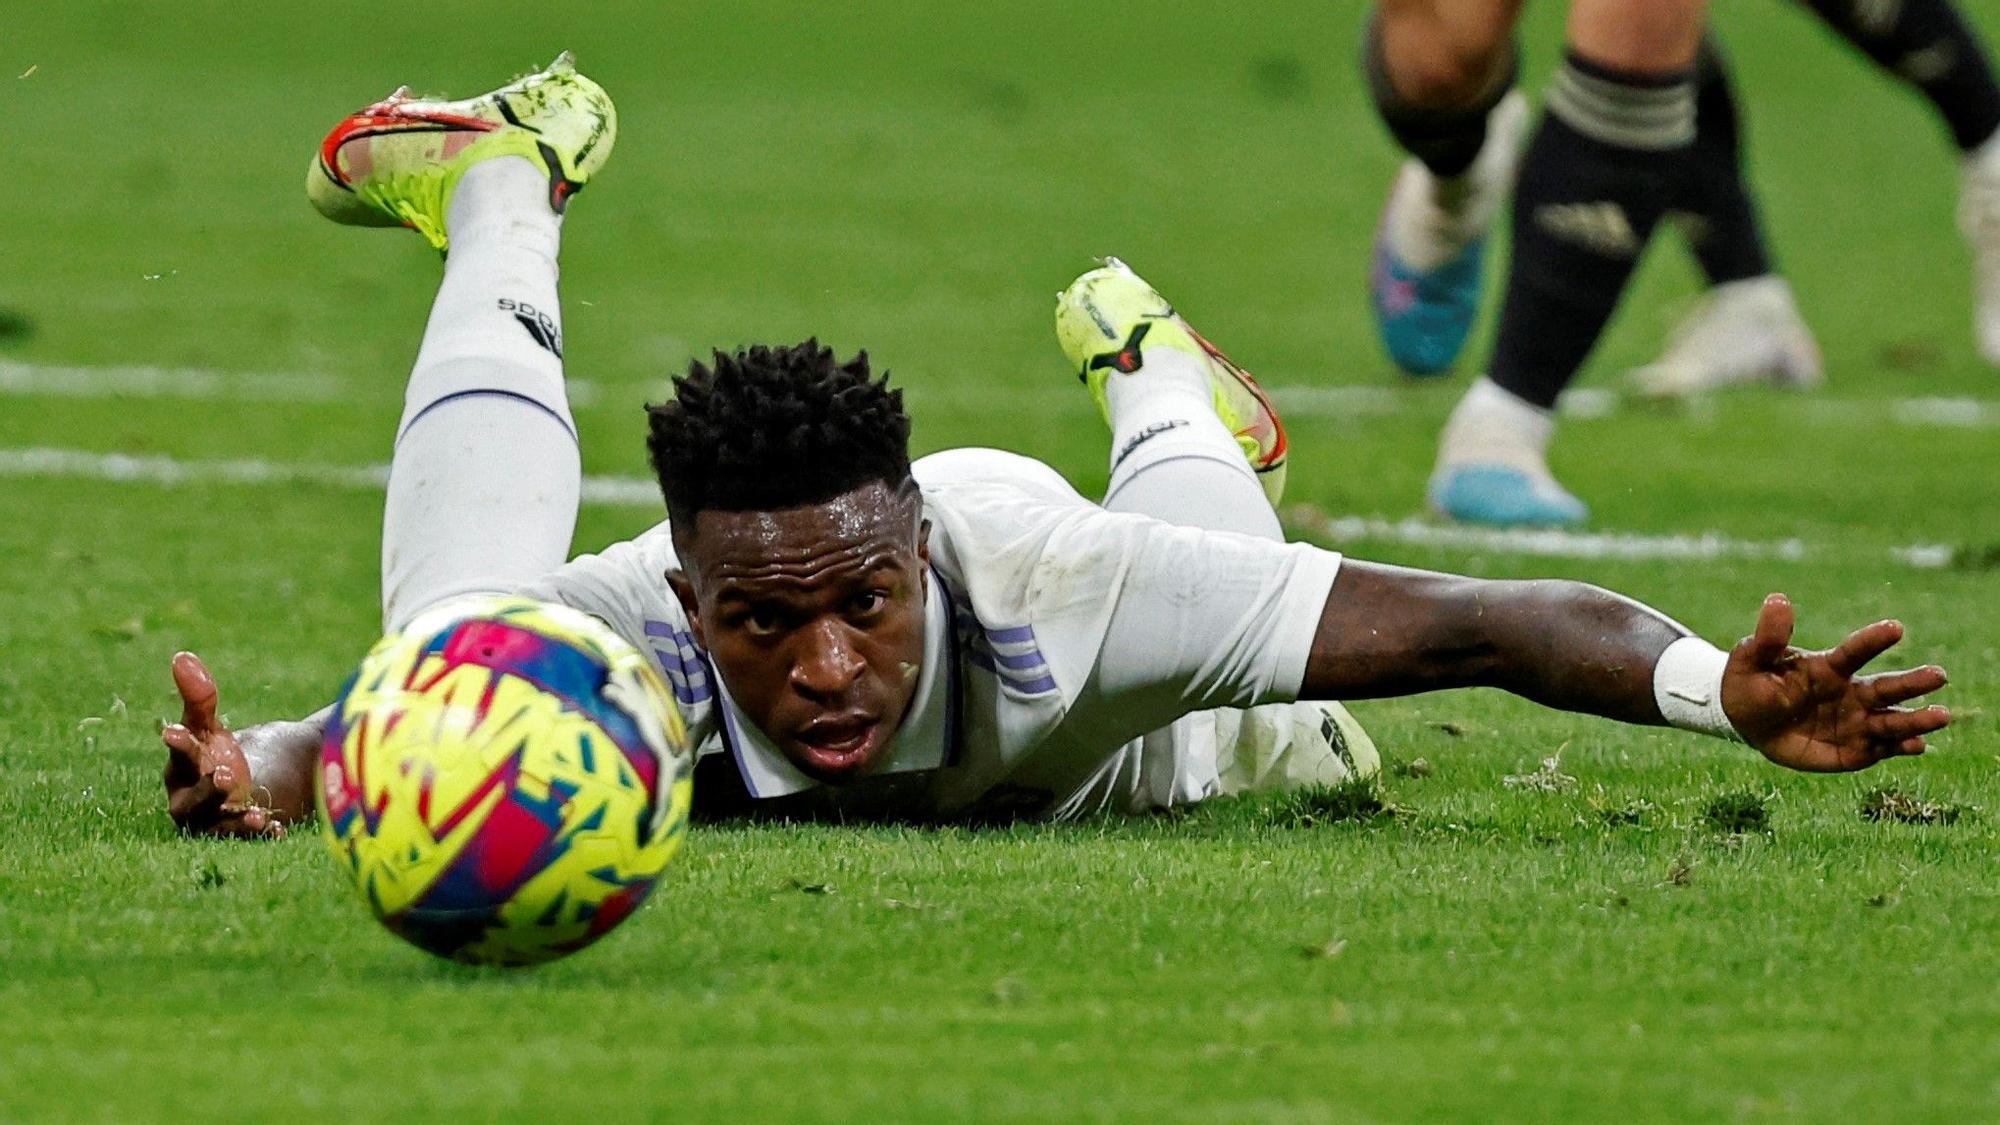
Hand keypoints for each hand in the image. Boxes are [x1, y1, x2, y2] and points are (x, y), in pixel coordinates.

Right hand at [161, 651, 285, 837]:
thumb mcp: (211, 725)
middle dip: (206, 791)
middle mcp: (191, 801)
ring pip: (218, 827)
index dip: (179, 744)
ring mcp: (215, 821)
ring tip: (256, 815)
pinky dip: (261, 835)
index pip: (178, 756)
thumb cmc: (217, 752)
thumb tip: (182, 656)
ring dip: (235, 822)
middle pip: (191, 802)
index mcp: (180, 771)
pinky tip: (277, 831)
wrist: (250, 780)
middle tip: (224, 776)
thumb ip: (199, 696)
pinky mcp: (240, 832)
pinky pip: (248, 840)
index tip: (174, 731)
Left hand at [1722, 594, 1950, 772]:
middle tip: (1939, 675)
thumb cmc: (1751, 684)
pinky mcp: (1852, 750)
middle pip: (1886, 687)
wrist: (1746, 723)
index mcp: (1828, 668)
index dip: (1873, 640)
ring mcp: (1853, 722)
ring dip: (1915, 719)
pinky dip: (1898, 748)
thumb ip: (1769, 637)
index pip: (1855, 652)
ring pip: (1890, 720)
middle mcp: (1850, 693)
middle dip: (1912, 682)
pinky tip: (1916, 746)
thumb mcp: (1752, 659)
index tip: (1895, 627)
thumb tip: (1777, 599)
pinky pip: (1878, 750)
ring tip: (1941, 715)